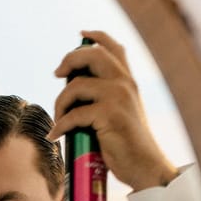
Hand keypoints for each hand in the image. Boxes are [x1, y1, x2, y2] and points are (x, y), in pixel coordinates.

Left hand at [48, 30, 177, 191]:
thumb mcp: (120, 113)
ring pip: (77, 86)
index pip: (113, 46)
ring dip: (60, 103)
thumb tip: (73, 88)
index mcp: (128, 80)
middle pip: (92, 55)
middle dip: (69, 61)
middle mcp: (125, 83)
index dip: (95, 35)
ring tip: (58, 120)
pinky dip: (60, 126)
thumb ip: (105, 97)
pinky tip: (56, 135)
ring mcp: (118, 97)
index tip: (80, 34)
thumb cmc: (127, 144)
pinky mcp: (110, 115)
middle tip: (57, 74)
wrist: (145, 166)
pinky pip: (74, 115)